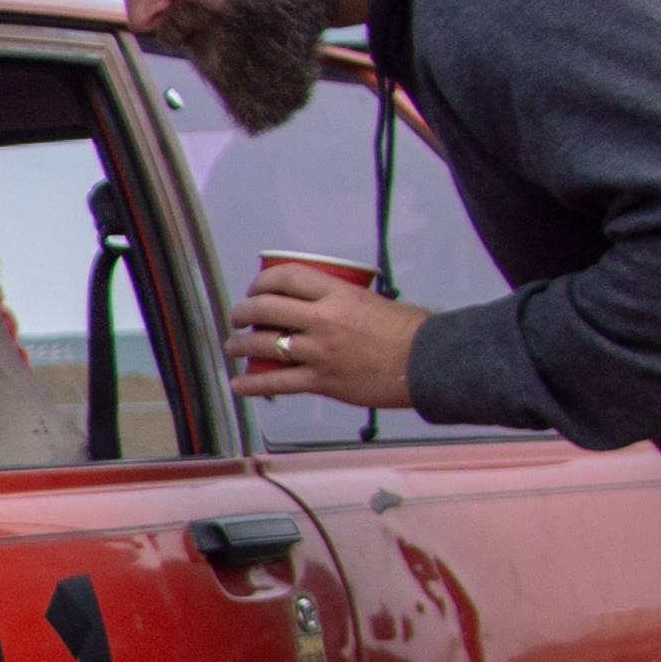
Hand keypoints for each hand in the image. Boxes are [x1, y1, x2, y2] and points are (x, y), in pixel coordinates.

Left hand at [230, 269, 426, 409]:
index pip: (286, 277)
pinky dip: (252, 384)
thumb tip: (324, 307)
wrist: (427, 363)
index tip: (255, 288)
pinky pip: (276, 382)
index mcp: (338, 293)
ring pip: (264, 344)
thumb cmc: (409, 331)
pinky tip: (239, 384)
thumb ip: (343, 303)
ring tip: (233, 346)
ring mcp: (319, 351)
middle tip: (239, 316)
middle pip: (266, 308)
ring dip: (241, 344)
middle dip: (244, 311)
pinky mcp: (321, 381)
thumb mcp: (374, 300)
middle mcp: (323, 319)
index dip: (262, 281)